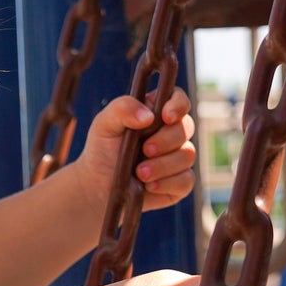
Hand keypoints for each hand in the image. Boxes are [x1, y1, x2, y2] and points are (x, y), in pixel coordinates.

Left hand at [74, 90, 196, 213]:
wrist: (97, 186)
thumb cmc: (102, 151)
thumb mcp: (104, 124)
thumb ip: (123, 108)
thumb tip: (149, 116)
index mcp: (155, 113)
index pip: (178, 99)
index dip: (178, 105)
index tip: (166, 116)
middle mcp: (171, 133)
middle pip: (186, 127)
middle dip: (165, 140)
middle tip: (145, 150)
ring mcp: (177, 158)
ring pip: (187, 155)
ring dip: (163, 165)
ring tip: (140, 173)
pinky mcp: (178, 183)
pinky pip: (186, 180)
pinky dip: (167, 183)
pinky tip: (149, 186)